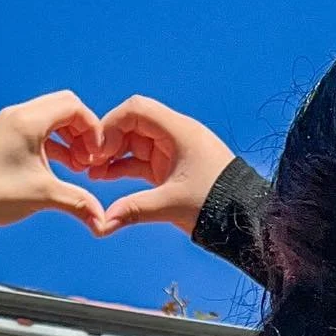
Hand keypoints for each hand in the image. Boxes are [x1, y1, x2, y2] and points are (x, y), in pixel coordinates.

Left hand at [0, 91, 105, 238]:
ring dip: (71, 138)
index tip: (96, 154)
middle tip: (89, 159)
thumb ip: (79, 203)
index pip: (73, 106)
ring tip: (79, 166)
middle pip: (65, 107)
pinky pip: (40, 129)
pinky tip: (65, 166)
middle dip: (83, 131)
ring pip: (53, 118)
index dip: (92, 128)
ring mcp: (11, 124)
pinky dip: (57, 143)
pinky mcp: (7, 136)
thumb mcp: (44, 196)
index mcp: (27, 121)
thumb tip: (104, 222)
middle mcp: (18, 115)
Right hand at [90, 95, 235, 235]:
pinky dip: (122, 167)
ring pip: (133, 144)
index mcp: (179, 131)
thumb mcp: (173, 205)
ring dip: (112, 156)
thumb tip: (103, 224)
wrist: (246, 219)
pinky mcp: (171, 169)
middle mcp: (175, 136)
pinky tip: (103, 178)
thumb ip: (134, 210)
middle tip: (88, 163)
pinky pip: (140, 161)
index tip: (98, 150)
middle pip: (131, 125)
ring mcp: (172, 152)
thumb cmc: (218, 204)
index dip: (111, 125)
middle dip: (108, 141)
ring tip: (91, 173)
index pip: (136, 110)